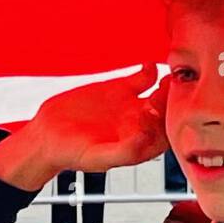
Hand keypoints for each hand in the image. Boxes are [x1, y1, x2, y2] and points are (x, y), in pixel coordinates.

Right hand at [0, 65, 169, 189]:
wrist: (48, 134)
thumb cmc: (72, 154)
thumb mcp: (98, 157)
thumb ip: (124, 152)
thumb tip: (145, 139)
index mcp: (142, 146)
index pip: (170, 135)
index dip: (174, 124)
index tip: (169, 113)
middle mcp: (142, 126)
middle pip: (170, 112)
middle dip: (175, 100)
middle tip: (173, 88)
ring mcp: (133, 106)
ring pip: (161, 92)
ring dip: (167, 83)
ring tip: (166, 75)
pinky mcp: (121, 88)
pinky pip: (144, 77)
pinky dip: (150, 69)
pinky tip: (147, 65)